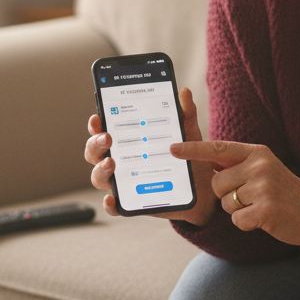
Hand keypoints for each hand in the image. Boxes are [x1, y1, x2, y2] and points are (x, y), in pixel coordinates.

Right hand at [84, 87, 216, 225]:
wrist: (204, 189)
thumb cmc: (189, 156)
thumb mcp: (188, 133)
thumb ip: (185, 114)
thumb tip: (184, 92)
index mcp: (128, 139)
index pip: (104, 130)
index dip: (96, 124)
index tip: (97, 118)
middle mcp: (121, 159)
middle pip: (94, 152)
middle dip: (95, 144)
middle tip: (108, 139)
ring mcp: (124, 182)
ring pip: (98, 177)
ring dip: (100, 170)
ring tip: (112, 164)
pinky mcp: (133, 202)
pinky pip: (115, 207)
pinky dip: (110, 204)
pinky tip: (112, 199)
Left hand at [170, 140, 299, 247]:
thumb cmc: (282, 191)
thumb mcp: (263, 168)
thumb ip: (237, 164)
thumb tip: (206, 162)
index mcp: (256, 152)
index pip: (218, 149)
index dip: (193, 150)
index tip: (173, 149)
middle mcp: (260, 165)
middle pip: (216, 183)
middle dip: (226, 194)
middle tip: (251, 196)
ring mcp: (264, 187)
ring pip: (226, 203)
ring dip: (238, 209)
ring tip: (260, 205)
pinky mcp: (267, 210)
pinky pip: (237, 219)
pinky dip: (246, 223)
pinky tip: (263, 218)